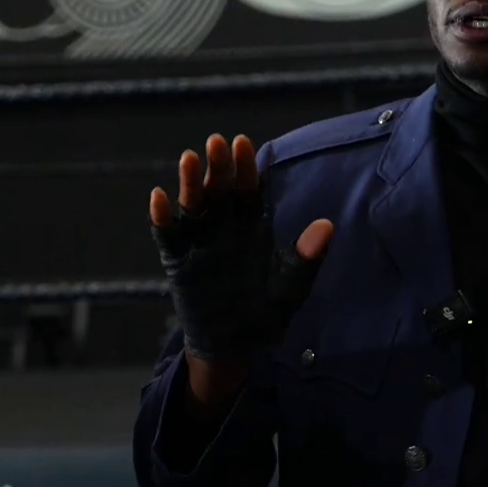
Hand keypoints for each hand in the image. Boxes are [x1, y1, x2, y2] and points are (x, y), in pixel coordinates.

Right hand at [149, 134, 334, 361]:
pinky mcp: (177, 259)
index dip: (245, 167)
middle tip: (216, 142)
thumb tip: (328, 226)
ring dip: (190, 182)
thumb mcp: (291, 286)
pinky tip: (159, 198)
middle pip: (219, 189)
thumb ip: (306, 257)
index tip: (243, 143)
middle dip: (218, 166)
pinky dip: (162, 217)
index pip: (249, 189)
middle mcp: (223, 225)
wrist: (235, 344)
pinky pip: (167, 235)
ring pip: (192, 204)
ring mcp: (199, 240)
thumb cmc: (266, 311)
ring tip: (189, 159)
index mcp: (251, 225)